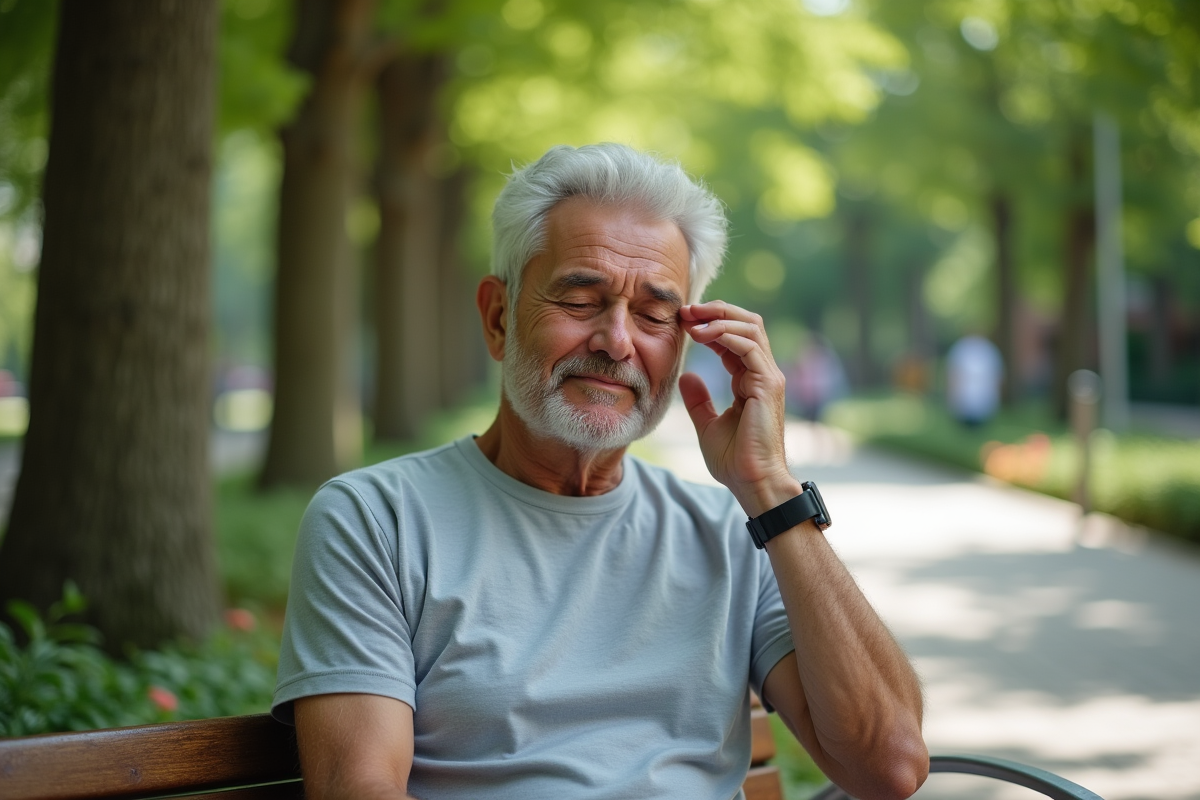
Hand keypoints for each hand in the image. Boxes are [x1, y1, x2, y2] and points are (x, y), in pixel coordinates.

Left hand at [678, 301, 801, 515]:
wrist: (753, 482)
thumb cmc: (735, 460)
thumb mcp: (707, 425)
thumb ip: (698, 400)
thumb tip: (686, 375)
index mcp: (749, 380)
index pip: (733, 338)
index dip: (709, 324)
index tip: (682, 321)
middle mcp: (762, 373)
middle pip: (746, 323)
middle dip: (716, 311)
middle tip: (686, 310)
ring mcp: (768, 377)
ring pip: (750, 328)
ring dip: (719, 318)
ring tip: (692, 320)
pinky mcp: (768, 385)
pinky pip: (749, 348)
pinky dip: (727, 335)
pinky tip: (704, 335)